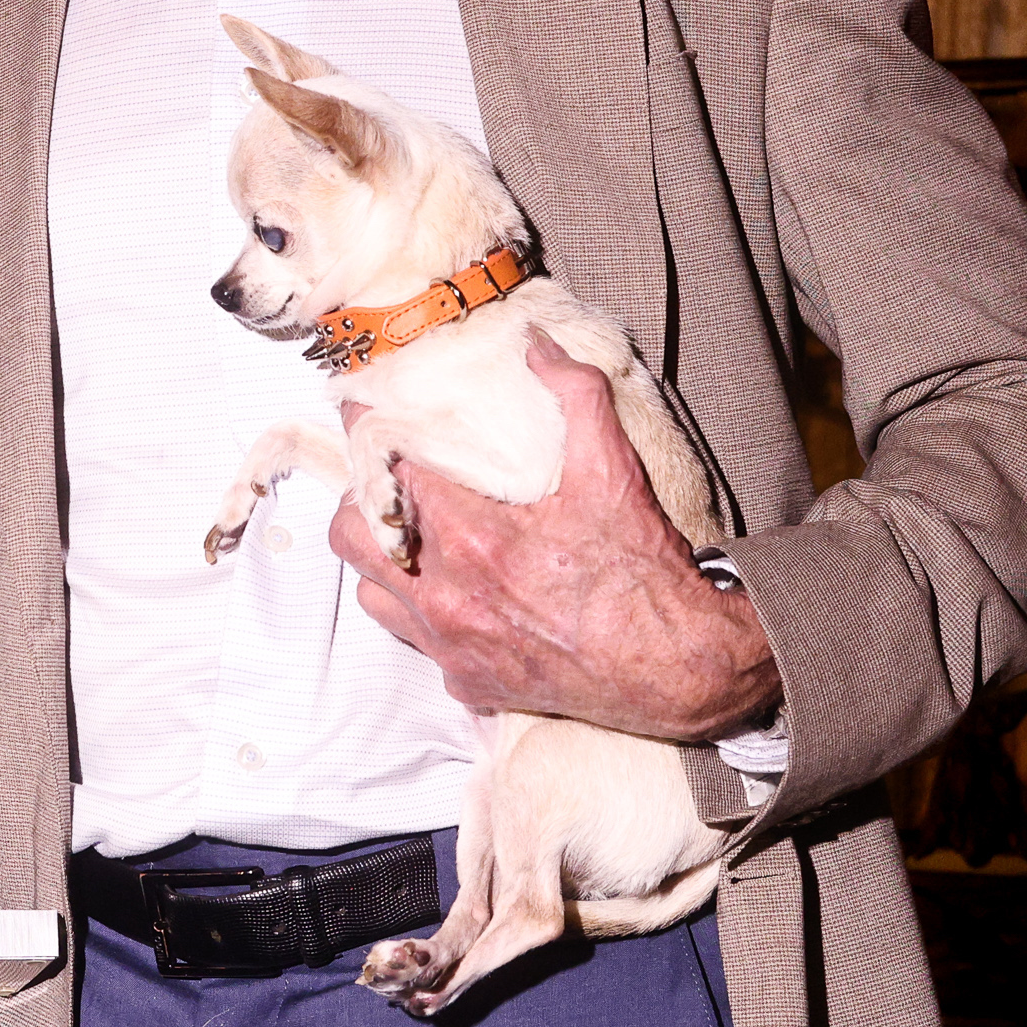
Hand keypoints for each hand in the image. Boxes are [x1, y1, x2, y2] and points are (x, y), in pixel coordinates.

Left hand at [327, 337, 779, 739]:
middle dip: (362, 501)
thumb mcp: (612, 468)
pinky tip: (457, 596)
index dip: (370, 432)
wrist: (676, 665)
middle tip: (389, 482)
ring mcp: (451, 643)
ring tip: (414, 537)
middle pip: (351, 535)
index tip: (365, 412)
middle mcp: (446, 595)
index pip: (383, 468)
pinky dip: (424, 615)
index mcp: (471, 536)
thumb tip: (536, 345)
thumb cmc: (641, 568)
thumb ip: (574, 393)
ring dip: (384, 561)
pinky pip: (417, 642)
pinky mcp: (467, 681)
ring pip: (372, 593)